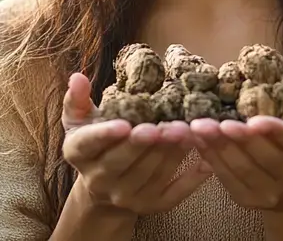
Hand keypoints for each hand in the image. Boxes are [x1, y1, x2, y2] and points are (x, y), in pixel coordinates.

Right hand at [62, 73, 210, 214]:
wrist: (102, 186)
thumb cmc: (94, 142)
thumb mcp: (80, 119)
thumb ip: (77, 98)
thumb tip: (77, 77)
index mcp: (79, 153)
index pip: (90, 143)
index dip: (106, 134)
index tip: (124, 124)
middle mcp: (99, 180)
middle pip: (123, 161)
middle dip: (147, 143)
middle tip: (168, 124)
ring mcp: (125, 196)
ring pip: (151, 174)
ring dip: (172, 153)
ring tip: (188, 130)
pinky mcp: (150, 206)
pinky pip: (173, 194)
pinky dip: (191, 179)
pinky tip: (205, 160)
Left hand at [190, 79, 282, 210]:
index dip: (275, 133)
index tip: (254, 119)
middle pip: (264, 159)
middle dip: (239, 140)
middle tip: (216, 120)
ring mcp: (270, 194)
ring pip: (241, 169)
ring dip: (218, 147)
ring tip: (199, 126)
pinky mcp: (248, 200)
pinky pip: (226, 178)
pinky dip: (210, 158)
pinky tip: (197, 139)